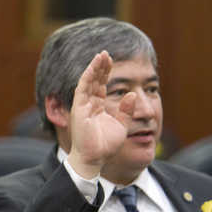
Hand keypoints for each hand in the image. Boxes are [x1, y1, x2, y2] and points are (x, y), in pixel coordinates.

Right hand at [66, 51, 135, 178]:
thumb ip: (126, 110)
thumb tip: (132, 94)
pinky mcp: (79, 109)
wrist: (95, 158)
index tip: (111, 60)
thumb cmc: (106, 145)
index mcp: (98, 107)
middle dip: (100, 67)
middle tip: (106, 53)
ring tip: (101, 55)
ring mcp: (83, 106)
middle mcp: (89, 104)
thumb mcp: (121, 125)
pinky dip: (87, 78)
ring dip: (94, 68)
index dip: (105, 72)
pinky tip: (93, 68)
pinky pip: (82, 90)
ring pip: (88, 82)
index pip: (101, 86)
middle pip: (94, 81)